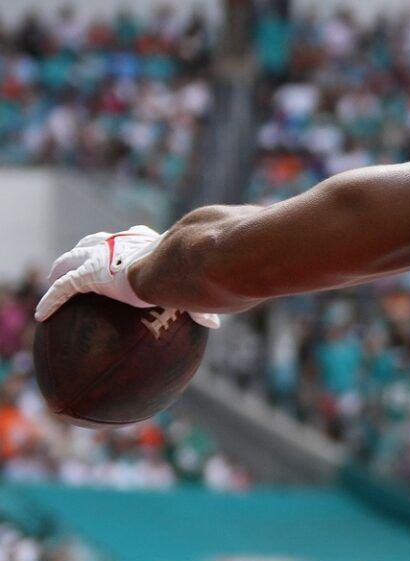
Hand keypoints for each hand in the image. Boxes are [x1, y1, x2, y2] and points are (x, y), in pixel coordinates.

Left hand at [36, 227, 218, 327]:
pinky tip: (41, 314)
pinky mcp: (88, 274)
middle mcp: (119, 243)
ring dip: (63, 266)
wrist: (171, 267)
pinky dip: (52, 300)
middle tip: (81, 257)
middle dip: (88, 246)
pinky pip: (63, 288)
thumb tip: (216, 323)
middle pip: (96, 240)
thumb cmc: (187, 273)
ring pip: (72, 258)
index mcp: (145, 243)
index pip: (133, 237)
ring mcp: (100, 256)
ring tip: (55, 275)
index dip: (127, 241)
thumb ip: (200, 307)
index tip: (125, 248)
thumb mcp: (194, 290)